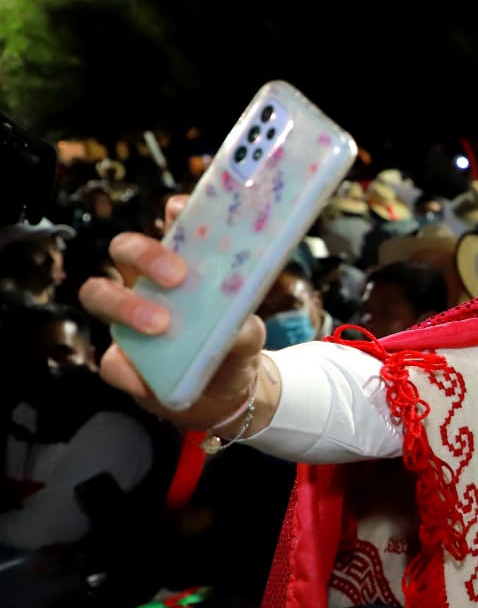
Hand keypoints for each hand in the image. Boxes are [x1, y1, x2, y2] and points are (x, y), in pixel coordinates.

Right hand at [79, 198, 267, 431]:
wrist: (226, 394)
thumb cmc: (234, 347)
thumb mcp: (249, 336)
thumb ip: (244, 330)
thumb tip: (232, 330)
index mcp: (182, 266)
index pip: (173, 227)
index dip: (176, 214)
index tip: (184, 213)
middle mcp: (147, 284)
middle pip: (125, 249)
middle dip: (145, 254)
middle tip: (176, 277)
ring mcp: (126, 320)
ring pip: (99, 293)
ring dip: (125, 305)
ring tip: (159, 325)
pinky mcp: (120, 360)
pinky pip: (110, 361)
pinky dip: (127, 370)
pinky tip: (146, 379)